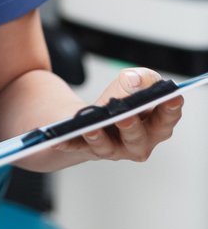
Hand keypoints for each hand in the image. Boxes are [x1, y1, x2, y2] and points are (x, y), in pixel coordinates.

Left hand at [58, 66, 182, 163]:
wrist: (93, 118)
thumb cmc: (120, 99)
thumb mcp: (132, 82)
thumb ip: (140, 78)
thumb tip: (134, 82)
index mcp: (156, 125)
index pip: (167, 118)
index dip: (171, 109)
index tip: (171, 97)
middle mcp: (139, 143)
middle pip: (138, 139)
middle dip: (132, 127)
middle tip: (125, 116)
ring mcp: (114, 150)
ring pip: (108, 148)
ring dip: (100, 137)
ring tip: (90, 127)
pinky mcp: (89, 150)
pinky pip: (78, 147)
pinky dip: (69, 143)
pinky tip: (59, 138)